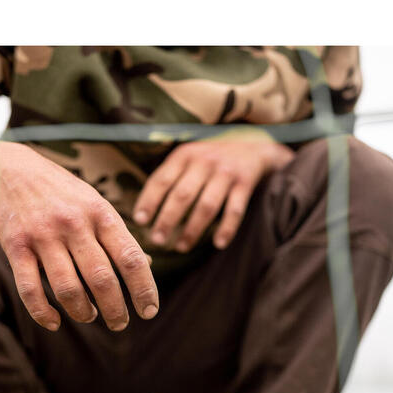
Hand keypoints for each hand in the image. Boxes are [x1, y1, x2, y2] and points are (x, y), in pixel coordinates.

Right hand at [0, 144, 158, 331]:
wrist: (9, 170)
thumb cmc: (62, 193)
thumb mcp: (95, 203)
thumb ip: (118, 234)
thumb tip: (145, 265)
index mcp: (100, 213)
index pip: (130, 258)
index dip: (144, 289)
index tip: (149, 311)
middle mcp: (74, 224)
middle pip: (102, 278)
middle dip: (115, 309)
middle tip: (120, 323)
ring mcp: (43, 235)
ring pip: (68, 288)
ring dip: (82, 312)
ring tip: (89, 317)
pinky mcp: (15, 247)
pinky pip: (30, 289)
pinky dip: (43, 312)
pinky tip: (54, 322)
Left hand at [132, 135, 294, 251]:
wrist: (253, 145)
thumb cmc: (210, 158)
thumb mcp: (188, 157)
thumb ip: (169, 176)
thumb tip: (143, 211)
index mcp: (185, 155)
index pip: (162, 179)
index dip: (149, 201)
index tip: (140, 221)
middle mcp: (204, 161)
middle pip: (182, 195)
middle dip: (167, 220)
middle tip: (157, 240)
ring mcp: (226, 172)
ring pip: (206, 205)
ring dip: (193, 229)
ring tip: (181, 247)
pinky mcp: (245, 183)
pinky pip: (235, 210)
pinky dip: (227, 228)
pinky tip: (218, 244)